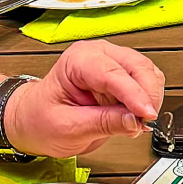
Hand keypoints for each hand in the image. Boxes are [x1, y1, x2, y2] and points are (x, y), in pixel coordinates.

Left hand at [1, 40, 166, 155]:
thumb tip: (134, 120)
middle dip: (146, 95)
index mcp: (77, 60)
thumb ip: (103, 123)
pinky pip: (146, 82)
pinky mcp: (122, 76)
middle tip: (144, 122)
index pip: (113, 73)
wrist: (33, 120)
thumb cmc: (41, 118)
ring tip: (136, 122)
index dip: (134, 94)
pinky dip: (147, 100)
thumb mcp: (68, 128)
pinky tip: (136, 116)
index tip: (146, 113)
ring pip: (147, 72)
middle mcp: (97, 55)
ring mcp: (111, 63)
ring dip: (149, 97)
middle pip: (137, 67)